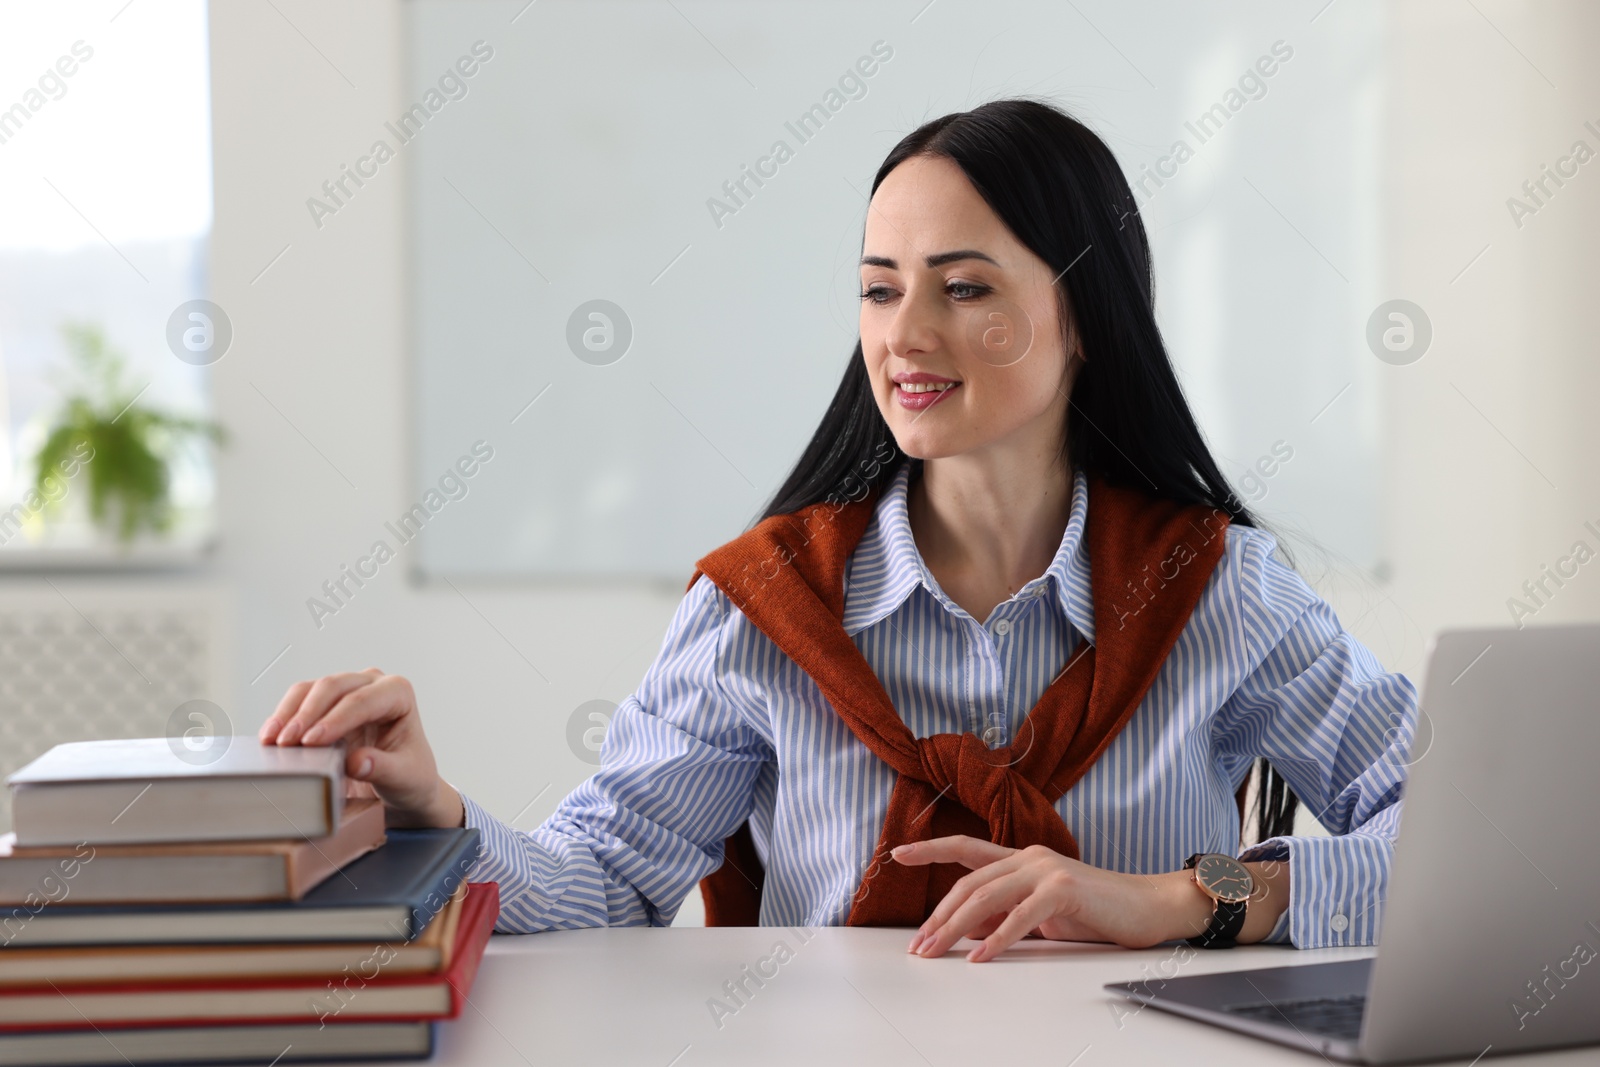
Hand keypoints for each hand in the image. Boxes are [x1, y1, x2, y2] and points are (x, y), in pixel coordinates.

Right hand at [259, 668, 463, 828]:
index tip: (312, 741)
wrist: (403, 780)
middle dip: (307, 714)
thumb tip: (356, 762)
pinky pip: (299, 701)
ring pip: (310, 689)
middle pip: (333, 686)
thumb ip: (383, 768)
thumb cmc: (411, 775)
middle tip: (286, 742)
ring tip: (272, 741)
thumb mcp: (404, 777)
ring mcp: (348, 689)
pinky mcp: (327, 703)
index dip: (335, 719)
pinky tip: (269, 737)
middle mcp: (373, 683)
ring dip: (288, 713)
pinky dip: (283, 717)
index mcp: (398, 694)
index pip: (363, 700)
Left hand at [894, 836, 1219, 961]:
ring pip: (986, 896)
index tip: (897, 853)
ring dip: (955, 928)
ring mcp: (1046, 869)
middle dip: (938, 916)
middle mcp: (1030, 857)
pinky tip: (980, 956)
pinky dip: (996, 938)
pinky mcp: (1064, 889)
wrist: (1152, 907)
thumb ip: (1010, 912)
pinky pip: (1020, 916)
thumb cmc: (1100, 911)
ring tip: (934, 952)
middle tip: (918, 945)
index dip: (930, 848)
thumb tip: (969, 928)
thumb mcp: (1045, 912)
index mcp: (1023, 858)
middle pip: (969, 882)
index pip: (966, 848)